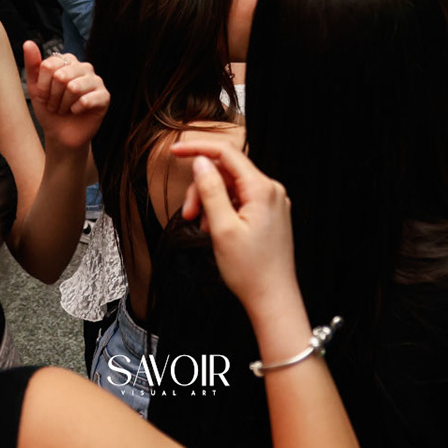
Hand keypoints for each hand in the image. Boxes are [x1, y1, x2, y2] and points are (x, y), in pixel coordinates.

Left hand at [20, 42, 108, 151]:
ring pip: (74, 88)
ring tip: (64, 109)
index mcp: (68, 61)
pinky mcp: (104, 96)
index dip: (43, 85)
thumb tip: (28, 42)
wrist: (61, 133)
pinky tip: (76, 112)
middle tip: (55, 105)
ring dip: (63, 104)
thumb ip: (33, 65)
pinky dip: (75, 110)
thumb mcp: (35, 87)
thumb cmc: (49, 109)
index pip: (49, 65)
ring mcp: (96, 81)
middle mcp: (84, 67)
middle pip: (61, 76)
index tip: (44, 96)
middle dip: (53, 96)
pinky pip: (86, 100)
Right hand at [170, 136, 301, 321]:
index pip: (227, 153)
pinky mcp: (269, 215)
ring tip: (203, 229)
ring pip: (232, 188)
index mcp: (262, 189)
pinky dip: (223, 210)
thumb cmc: (250, 270)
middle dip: (202, 189)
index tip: (175, 151)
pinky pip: (241, 201)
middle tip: (188, 215)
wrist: (273, 299)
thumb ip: (210, 190)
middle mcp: (271, 191)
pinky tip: (216, 230)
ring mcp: (272, 203)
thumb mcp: (222, 228)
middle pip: (227, 173)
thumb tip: (201, 162)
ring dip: (211, 202)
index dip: (198, 148)